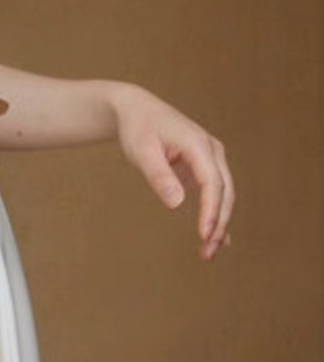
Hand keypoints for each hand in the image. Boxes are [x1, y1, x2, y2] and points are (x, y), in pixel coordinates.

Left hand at [112, 84, 234, 260]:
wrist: (136, 110)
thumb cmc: (137, 128)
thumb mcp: (142, 151)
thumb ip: (159, 176)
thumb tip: (177, 204)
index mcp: (199, 145)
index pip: (213, 183)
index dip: (211, 210)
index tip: (204, 234)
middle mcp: (212, 151)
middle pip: (225, 192)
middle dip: (219, 223)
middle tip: (208, 252)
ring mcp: (211, 158)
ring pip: (223, 194)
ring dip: (218, 222)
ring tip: (208, 252)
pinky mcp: (204, 166)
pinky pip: (215, 192)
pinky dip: (215, 214)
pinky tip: (214, 237)